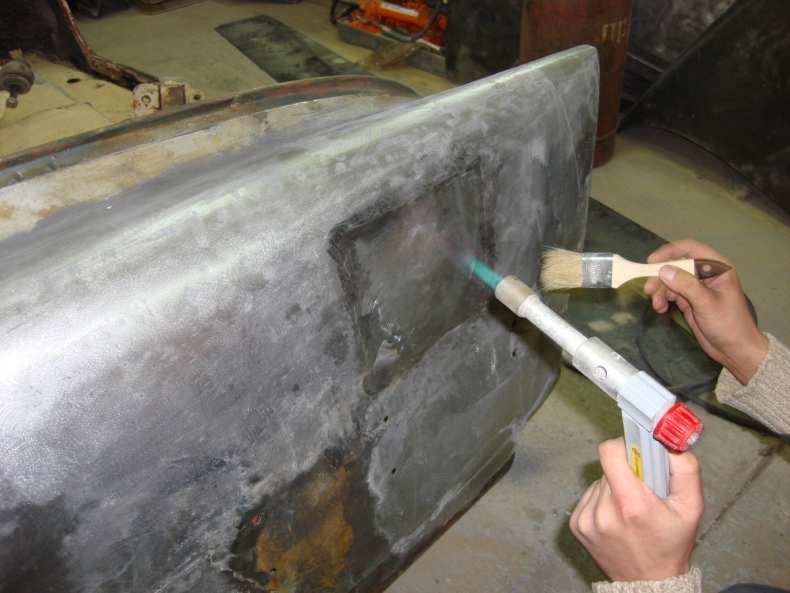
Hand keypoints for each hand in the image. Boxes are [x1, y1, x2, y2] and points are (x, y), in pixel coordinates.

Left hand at [570, 438, 703, 581]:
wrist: (649, 582)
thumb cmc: (671, 545)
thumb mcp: (691, 507)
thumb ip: (684, 469)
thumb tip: (666, 443)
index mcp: (631, 504)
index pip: (610, 452)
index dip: (624, 446)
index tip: (636, 453)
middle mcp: (603, 511)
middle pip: (608, 467)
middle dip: (626, 471)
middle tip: (642, 488)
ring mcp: (587, 518)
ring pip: (599, 482)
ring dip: (614, 487)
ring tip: (630, 509)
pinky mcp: (576, 524)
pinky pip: (589, 497)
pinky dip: (603, 501)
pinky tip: (617, 517)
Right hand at [643, 239, 767, 383]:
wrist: (734, 350)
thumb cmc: (728, 324)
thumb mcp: (707, 303)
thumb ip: (686, 285)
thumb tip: (663, 270)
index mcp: (717, 267)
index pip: (690, 249)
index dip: (670, 252)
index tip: (651, 262)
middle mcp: (705, 273)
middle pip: (676, 265)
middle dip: (660, 276)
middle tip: (648, 290)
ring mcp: (696, 286)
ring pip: (670, 280)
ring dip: (660, 291)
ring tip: (656, 305)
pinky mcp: (688, 299)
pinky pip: (670, 293)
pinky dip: (662, 299)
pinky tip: (660, 308)